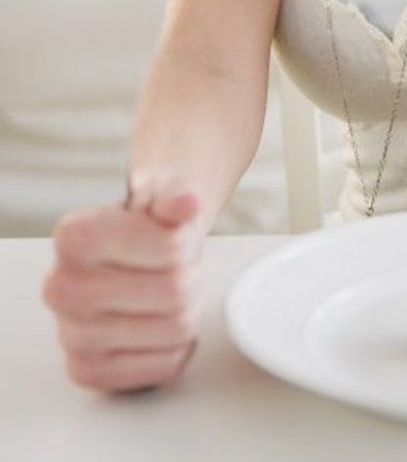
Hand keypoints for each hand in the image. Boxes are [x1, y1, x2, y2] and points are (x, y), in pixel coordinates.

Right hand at [42, 171, 206, 392]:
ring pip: (176, 329)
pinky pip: (166, 366)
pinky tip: (158, 322)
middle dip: (189, 275)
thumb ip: (177, 195)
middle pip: (175, 291)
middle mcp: (60, 288)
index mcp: (74, 236)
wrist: (134, 255)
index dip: (186, 241)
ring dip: (187, 309)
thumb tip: (185, 204)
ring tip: (165, 290)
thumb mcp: (168, 192)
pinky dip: (178, 346)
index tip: (172, 234)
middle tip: (175, 266)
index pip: (170, 249)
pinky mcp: (88, 371)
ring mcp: (70, 335)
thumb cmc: (151, 223)